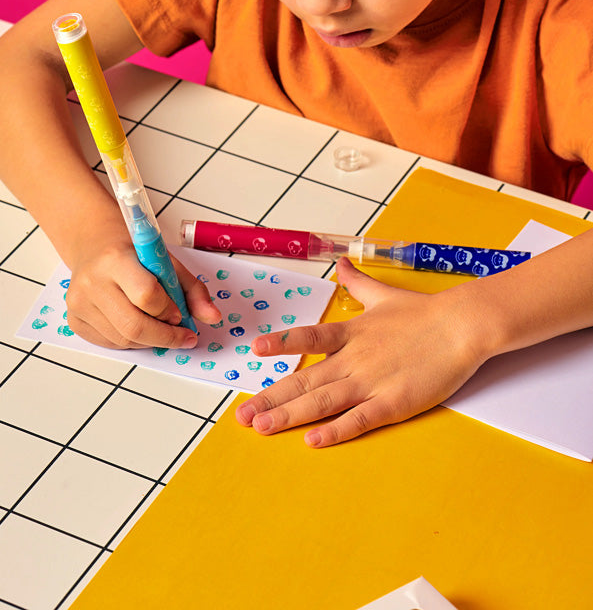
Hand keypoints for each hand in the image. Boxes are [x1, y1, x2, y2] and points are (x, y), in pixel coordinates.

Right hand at [65, 237, 221, 348]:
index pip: (147, 295)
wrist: (95, 246)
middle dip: (165, 336)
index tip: (180, 313)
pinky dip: (132, 342)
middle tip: (182, 335)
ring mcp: (79, 303)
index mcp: (116, 259)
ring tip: (160, 325)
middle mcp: (92, 281)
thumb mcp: (166, 261)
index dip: (169, 310)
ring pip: (124, 340)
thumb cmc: (133, 253)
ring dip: (150, 340)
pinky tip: (138, 325)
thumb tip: (213, 317)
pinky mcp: (75, 320)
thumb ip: (193, 290)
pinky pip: (110, 344)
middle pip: (134, 326)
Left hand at [236, 256, 486, 446]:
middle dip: (271, 399)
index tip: (254, 350)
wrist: (462, 325)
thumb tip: (341, 264)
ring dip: (289, 416)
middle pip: (305, 380)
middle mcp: (354, 358)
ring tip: (262, 427)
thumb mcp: (383, 295)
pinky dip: (334, 430)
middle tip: (242, 416)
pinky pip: (358, 419)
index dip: (280, 343)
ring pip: (322, 401)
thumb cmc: (425, 313)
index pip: (308, 338)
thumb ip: (358, 283)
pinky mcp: (393, 402)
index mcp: (351, 333)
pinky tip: (312, 440)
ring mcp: (372, 381)